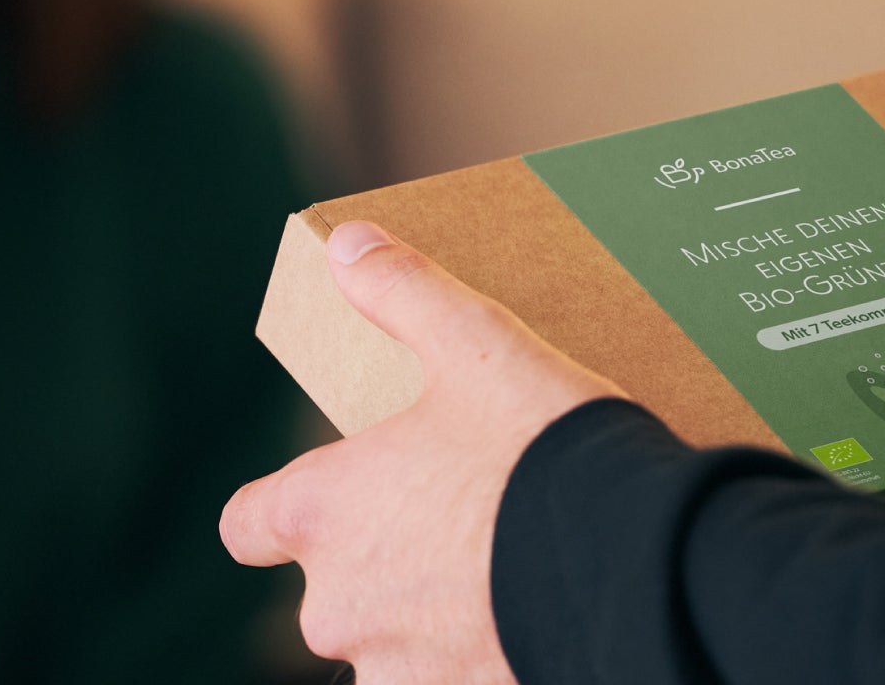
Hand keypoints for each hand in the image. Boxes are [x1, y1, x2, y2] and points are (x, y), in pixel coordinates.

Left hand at [221, 221, 620, 681]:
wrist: (638, 562)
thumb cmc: (541, 445)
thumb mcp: (475, 342)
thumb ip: (402, 291)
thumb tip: (347, 244)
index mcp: (322, 514)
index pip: (246, 525)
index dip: (279, 510)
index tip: (330, 496)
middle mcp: (340, 607)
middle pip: (332, 589)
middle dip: (384, 562)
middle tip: (460, 519)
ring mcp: (399, 674)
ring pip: (392, 650)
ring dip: (430, 620)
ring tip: (504, 575)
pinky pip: (451, 679)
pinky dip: (478, 655)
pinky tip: (531, 617)